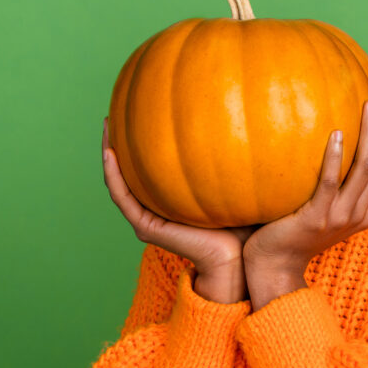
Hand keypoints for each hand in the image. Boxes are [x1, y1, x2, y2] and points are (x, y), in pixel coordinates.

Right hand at [101, 118, 256, 302]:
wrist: (238, 260)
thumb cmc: (248, 225)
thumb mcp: (242, 182)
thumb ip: (242, 158)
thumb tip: (259, 121)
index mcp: (178, 197)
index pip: (158, 164)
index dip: (149, 139)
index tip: (149, 108)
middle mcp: (160, 206)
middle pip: (135, 168)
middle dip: (126, 139)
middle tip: (121, 106)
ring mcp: (150, 217)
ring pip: (121, 180)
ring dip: (110, 152)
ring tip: (108, 124)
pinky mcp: (147, 227)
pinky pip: (122, 198)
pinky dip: (114, 176)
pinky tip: (110, 152)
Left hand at [242, 97, 367, 309]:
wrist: (275, 267)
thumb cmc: (293, 233)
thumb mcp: (325, 211)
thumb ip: (335, 186)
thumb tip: (331, 146)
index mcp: (366, 212)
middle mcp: (359, 214)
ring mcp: (340, 216)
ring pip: (366, 168)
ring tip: (366, 107)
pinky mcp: (317, 217)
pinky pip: (331, 182)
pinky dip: (336, 156)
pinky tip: (337, 133)